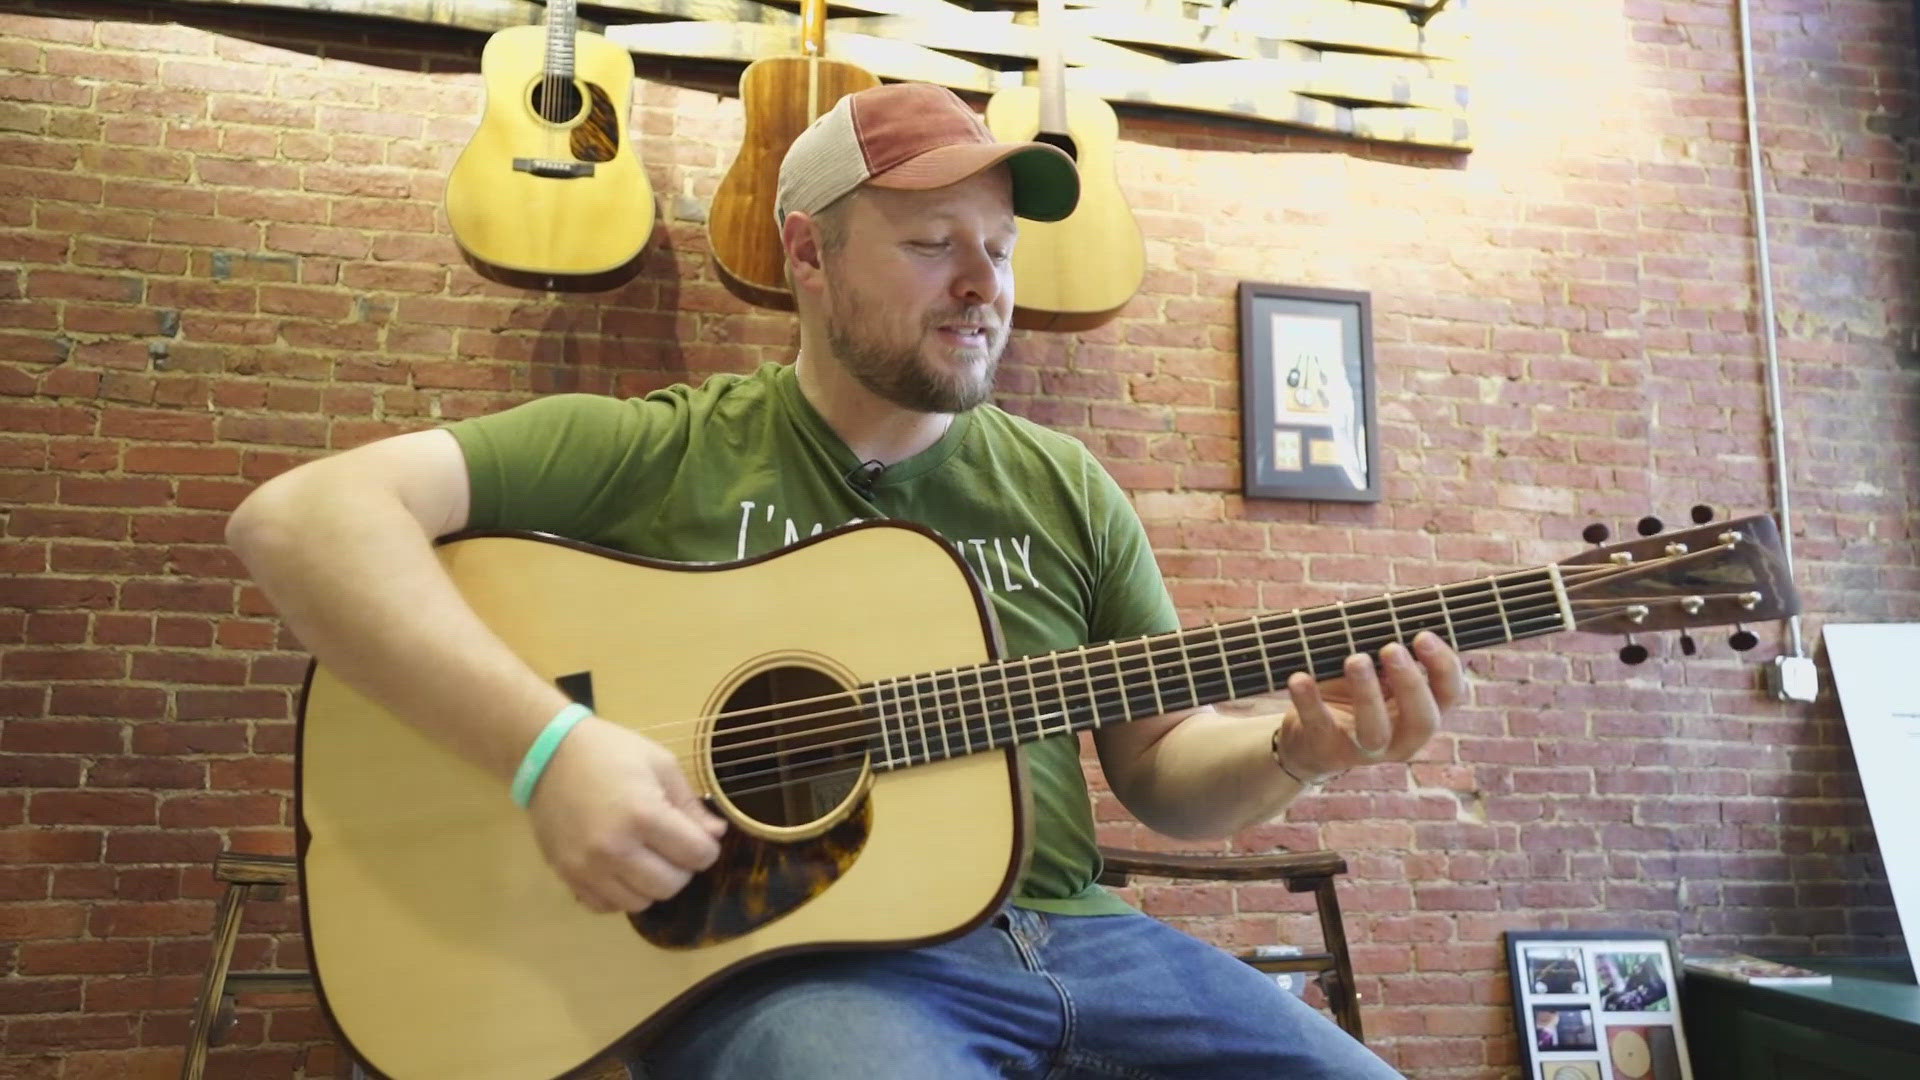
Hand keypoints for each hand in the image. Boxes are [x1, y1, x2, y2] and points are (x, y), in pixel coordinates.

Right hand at [526, 715, 727, 912]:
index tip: (697, 835)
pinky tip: (621, 869)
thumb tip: (716, 835)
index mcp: (643, 815)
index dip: (706, 847)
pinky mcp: (567, 877)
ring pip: (641, 902)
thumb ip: (690, 804)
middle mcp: (615, 848)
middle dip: (682, 868)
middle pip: (671, 885)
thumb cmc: (610, 752)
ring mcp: (588, 867)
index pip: (697, 855)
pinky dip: (620, 894)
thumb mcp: (660, 764)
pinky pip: (606, 906)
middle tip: (672, 846)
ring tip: (646, 857)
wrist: (549, 754)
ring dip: (652, 884)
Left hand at [1273, 630, 1462, 782]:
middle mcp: (1401, 737)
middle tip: (1392, 648)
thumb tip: (1395, 613)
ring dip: (1367, 694)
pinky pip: (1319, 726)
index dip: (1444, 667)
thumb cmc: (1351, 693)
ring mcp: (1365, 750)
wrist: (1308, 738)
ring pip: (1375, 731)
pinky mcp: (1326, 749)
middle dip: (1411, 683)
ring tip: (1355, 659)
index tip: (1423, 635)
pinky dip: (1309, 701)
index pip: (1449, 694)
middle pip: (1422, 720)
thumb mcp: (1377, 673)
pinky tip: (1300, 677)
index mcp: (1421, 712)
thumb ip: (1391, 652)